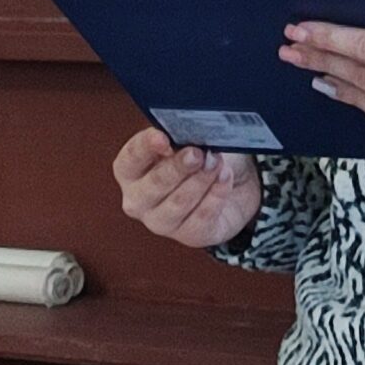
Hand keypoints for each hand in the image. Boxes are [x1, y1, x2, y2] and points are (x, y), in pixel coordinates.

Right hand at [113, 129, 259, 247]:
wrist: (233, 181)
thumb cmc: (201, 156)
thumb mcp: (189, 137)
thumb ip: (182, 134)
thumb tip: (189, 128)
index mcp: (131, 170)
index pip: (130, 159)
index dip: (145, 147)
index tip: (162, 137)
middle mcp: (140, 200)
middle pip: (153, 186)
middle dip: (177, 167)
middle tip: (197, 153)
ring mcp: (162, 222)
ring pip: (177, 204)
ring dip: (200, 181)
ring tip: (216, 162)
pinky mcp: (190, 236)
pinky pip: (201, 219)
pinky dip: (216, 196)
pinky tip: (225, 179)